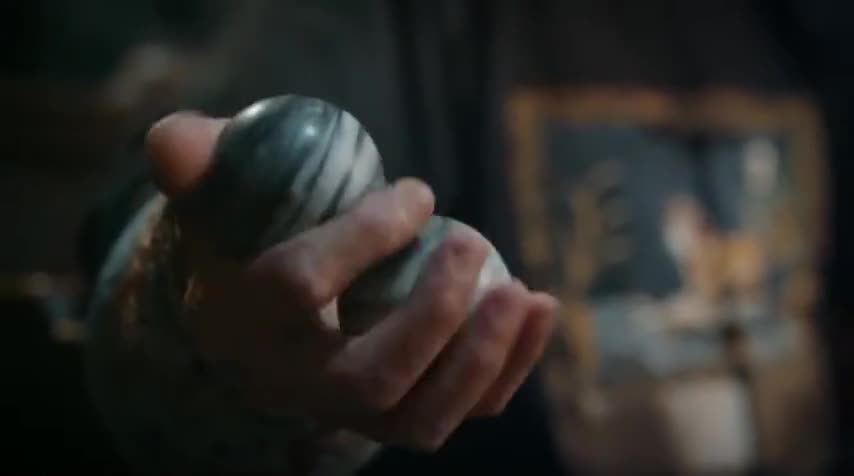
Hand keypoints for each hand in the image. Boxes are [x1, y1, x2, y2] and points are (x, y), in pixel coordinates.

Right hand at [145, 111, 558, 450]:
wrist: (257, 328)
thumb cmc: (243, 249)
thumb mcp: (213, 201)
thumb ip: (196, 165)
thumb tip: (177, 139)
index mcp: (246, 324)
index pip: (300, 288)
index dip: (363, 238)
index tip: (418, 191)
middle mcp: (298, 385)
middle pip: (373, 375)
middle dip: (434, 314)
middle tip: (472, 244)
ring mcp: (352, 412)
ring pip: (423, 412)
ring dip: (483, 356)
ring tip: (524, 292)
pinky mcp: (398, 418)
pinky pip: (459, 412)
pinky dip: (509, 370)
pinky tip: (541, 310)